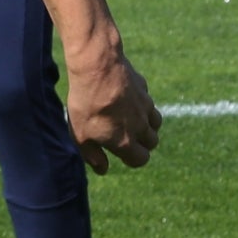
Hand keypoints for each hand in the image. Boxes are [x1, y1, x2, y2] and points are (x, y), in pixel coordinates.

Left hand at [66, 43, 160, 172]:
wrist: (97, 68)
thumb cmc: (86, 104)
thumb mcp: (81, 136)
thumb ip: (93, 156)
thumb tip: (104, 169)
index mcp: (126, 142)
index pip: (142, 159)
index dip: (133, 159)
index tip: (122, 153)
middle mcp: (141, 126)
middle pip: (153, 142)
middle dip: (143, 143)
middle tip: (126, 136)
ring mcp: (145, 106)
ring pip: (156, 122)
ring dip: (147, 125)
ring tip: (130, 119)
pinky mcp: (144, 88)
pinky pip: (147, 101)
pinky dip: (141, 104)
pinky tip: (126, 98)